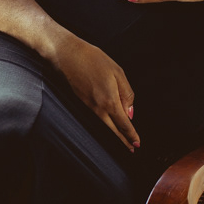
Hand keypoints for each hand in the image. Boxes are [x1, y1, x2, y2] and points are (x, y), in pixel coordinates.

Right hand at [48, 33, 139, 150]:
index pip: (123, 124)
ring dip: (114, 134)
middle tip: (131, 148)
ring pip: (103, 125)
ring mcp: (88, 105)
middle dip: (123, 140)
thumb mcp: (118, 72)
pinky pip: (96, 118)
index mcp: (110, 100)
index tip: (137, 143)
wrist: (67, 54)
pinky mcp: (82, 101)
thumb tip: (130, 112)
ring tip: (122, 140)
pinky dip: (104, 124)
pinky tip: (108, 123)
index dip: (131, 135)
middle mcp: (98, 107)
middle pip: (112, 130)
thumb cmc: (93, 59)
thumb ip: (127, 93)